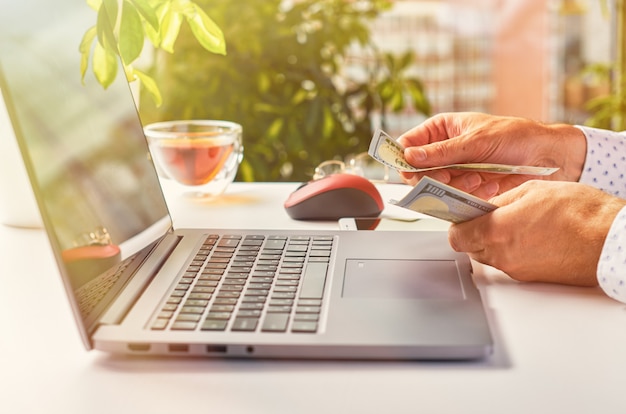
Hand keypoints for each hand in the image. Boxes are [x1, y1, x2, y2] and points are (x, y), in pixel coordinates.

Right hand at [397, 112, 586, 198]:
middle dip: (429, 175)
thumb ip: (442, 152)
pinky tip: (485, 183)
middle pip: (416, 169)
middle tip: (443, 178)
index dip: (403, 156)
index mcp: (442, 130)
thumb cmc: (516, 136)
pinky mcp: (466, 189)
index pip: (408, 144)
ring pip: (434, 186)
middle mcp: (444, 151)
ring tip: (475, 177)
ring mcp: (455, 170)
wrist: (547, 157)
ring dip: (453, 184)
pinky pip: (452, 197)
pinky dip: (466, 193)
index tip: (408, 167)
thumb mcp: (476, 140)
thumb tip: (410, 156)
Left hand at [448, 181, 625, 285]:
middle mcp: (502, 255)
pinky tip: (530, 236)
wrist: (610, 240)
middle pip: (470, 247)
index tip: (461, 214)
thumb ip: (501, 201)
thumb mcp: (533, 190)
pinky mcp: (530, 278)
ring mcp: (516, 269)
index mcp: (496, 230)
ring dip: (493, 242)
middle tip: (490, 216)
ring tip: (516, 224)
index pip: (456, 235)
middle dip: (475, 232)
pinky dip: (512, 251)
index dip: (457, 223)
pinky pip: (509, 264)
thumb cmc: (579, 213)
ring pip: (489, 257)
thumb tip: (485, 206)